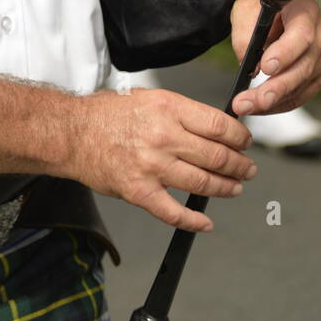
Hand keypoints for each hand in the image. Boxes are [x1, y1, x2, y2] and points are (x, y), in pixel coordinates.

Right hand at [72, 88, 255, 233]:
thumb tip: (216, 127)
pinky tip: (205, 222)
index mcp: (168, 108)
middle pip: (216, 156)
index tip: (245, 143)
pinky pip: (173, 213)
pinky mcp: (139, 191)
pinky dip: (194, 221)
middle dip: (239, 165)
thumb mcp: (150, 98)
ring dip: (225, 188)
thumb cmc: (108, 114)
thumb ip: (182, 113)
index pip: (218, 125)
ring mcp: (152, 166)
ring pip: (202, 183)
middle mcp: (163, 136)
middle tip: (247, 169)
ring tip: (234, 188)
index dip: (239, 138)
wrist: (73, 133)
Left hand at [229, 0, 320, 115]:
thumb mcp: (246, 12)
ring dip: (274, 100)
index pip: (301, 35)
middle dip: (276, 87)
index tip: (265, 68)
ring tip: (247, 106)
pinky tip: (261, 107)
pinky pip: (302, 94)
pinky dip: (281, 103)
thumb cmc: (260, 9)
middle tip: (253, 101)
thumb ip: (246, 36)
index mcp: (305, 12)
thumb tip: (250, 67)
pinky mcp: (317, 75)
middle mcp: (320, 35)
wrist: (272, 12)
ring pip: (302, 85)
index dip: (285, 53)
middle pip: (303, 66)